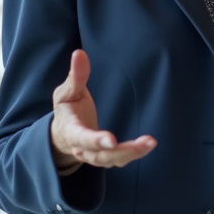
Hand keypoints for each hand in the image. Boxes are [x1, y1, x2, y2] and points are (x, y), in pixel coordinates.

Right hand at [50, 50, 156, 172]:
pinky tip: (147, 146)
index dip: (95, 140)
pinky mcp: (105, 156)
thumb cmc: (66, 109)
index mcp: (70, 131)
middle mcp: (81, 148)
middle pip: (102, 154)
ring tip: (150, 143)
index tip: (111, 139)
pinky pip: (119, 159)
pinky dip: (134, 155)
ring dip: (133, 154)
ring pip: (113, 160)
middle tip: (146, 143)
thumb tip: (79, 53)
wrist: (62, 133)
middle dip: (124, 151)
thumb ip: (75, 75)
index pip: (81, 138)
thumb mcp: (66, 92)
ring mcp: (93, 155)